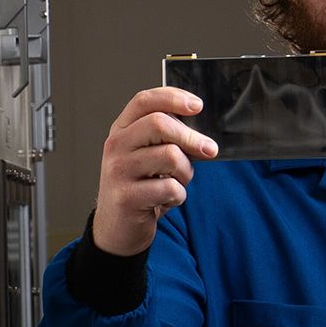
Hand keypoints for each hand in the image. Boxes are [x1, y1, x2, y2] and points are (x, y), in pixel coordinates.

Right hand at [92, 87, 217, 256]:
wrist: (116, 228)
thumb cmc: (137, 188)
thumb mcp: (145, 156)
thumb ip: (165, 139)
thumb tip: (201, 135)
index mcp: (121, 131)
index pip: (144, 101)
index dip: (173, 98)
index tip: (197, 106)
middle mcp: (116, 147)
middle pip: (159, 124)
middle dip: (191, 137)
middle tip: (209, 150)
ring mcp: (118, 171)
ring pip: (170, 156)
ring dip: (186, 172)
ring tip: (178, 182)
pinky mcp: (126, 197)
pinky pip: (170, 188)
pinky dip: (178, 197)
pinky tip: (167, 201)